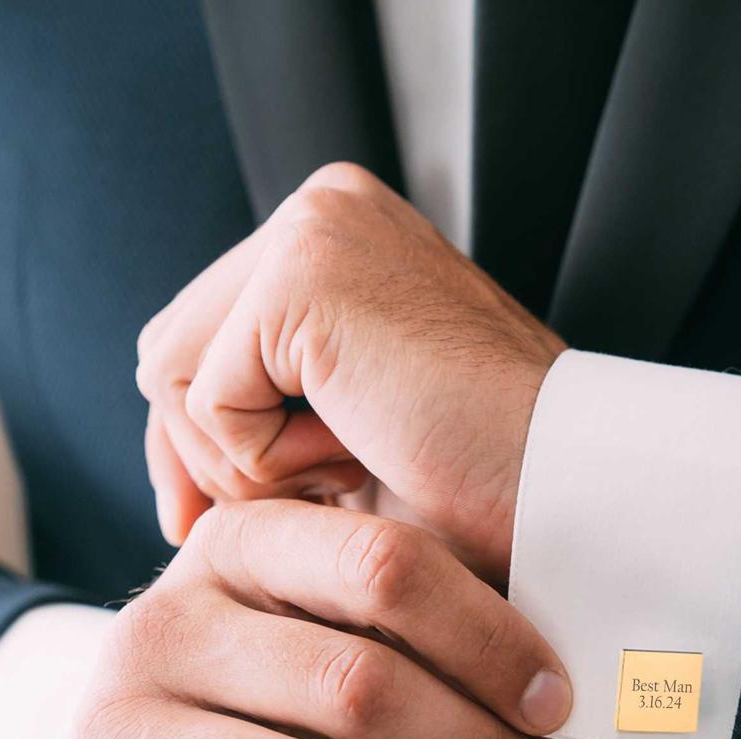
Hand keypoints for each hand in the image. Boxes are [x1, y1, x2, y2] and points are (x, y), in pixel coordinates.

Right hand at [52, 499, 594, 738]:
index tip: (554, 705)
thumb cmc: (265, 688)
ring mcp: (115, 729)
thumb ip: (442, 654)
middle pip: (352, 684)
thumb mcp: (331, 634)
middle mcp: (162, 624)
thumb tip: (591, 729)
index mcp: (237, 546)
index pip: (383, 565)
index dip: (488, 638)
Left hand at [136, 162, 565, 581]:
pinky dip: (261, 461)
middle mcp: (324, 212)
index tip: (198, 523)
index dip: (194, 440)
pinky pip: (203, 396)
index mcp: (344, 240)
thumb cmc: (485, 485)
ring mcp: (313, 230)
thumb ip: (275, 416)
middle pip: (171, 347)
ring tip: (345, 476)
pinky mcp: (302, 275)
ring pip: (170, 373)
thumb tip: (174, 469)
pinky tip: (354, 459)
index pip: (205, 334)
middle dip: (198, 455)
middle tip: (252, 521)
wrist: (570, 489)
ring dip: (242, 464)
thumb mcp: (357, 440)